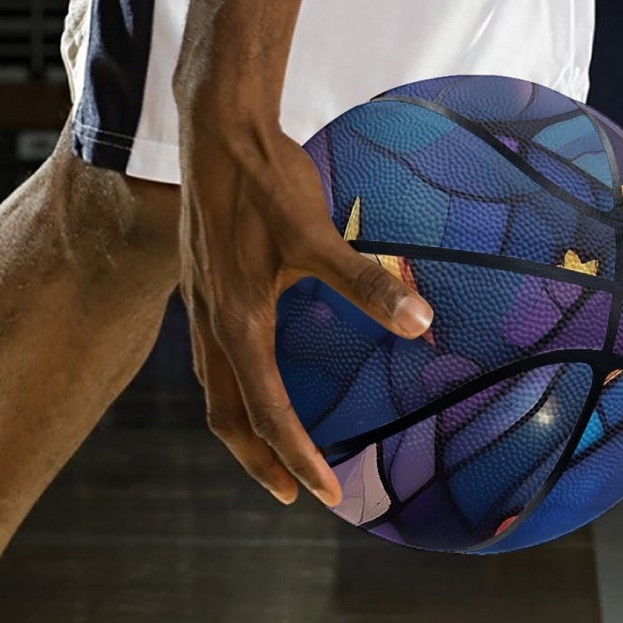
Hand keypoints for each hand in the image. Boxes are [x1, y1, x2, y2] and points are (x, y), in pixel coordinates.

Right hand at [178, 118, 432, 504]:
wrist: (216, 127)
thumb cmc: (265, 180)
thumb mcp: (317, 233)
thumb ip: (366, 281)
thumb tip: (420, 320)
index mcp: (236, 319)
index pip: (266, 410)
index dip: (295, 456)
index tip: (325, 494)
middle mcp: (210, 321)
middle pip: (227, 417)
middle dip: (260, 462)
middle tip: (297, 495)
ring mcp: (201, 305)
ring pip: (216, 390)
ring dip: (245, 430)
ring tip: (276, 454)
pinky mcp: (205, 286)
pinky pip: (215, 359)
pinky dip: (237, 389)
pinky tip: (260, 380)